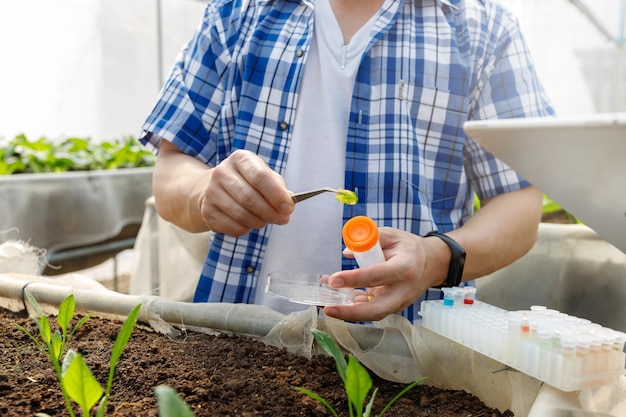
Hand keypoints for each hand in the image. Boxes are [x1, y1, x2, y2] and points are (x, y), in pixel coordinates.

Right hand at [200, 149, 294, 235]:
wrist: (217, 189)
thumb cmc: (248, 182)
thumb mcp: (265, 176)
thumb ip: (279, 188)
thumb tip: (289, 203)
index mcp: (240, 158)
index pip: (259, 176)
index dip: (276, 194)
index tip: (288, 208)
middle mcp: (222, 171)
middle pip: (249, 197)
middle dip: (270, 212)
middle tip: (282, 219)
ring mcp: (211, 191)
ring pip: (241, 214)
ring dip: (259, 222)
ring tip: (265, 221)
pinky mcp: (207, 210)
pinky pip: (232, 226)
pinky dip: (246, 229)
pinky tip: (250, 224)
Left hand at [323, 228, 444, 321]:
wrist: (432, 264)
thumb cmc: (409, 248)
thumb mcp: (392, 235)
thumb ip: (369, 240)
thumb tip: (347, 252)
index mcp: (404, 268)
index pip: (377, 275)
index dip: (354, 279)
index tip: (334, 280)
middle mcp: (403, 290)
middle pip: (377, 309)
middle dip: (351, 312)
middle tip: (329, 309)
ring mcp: (400, 302)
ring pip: (373, 313)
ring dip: (349, 312)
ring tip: (326, 305)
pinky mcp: (393, 307)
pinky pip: (371, 310)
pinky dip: (354, 307)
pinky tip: (338, 300)